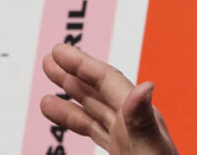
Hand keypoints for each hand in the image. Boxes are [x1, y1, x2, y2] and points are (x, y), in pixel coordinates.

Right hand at [40, 44, 177, 154]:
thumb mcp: (150, 148)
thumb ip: (143, 120)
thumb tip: (145, 84)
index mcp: (140, 116)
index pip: (108, 82)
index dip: (83, 65)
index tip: (59, 51)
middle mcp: (134, 123)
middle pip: (99, 91)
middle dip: (74, 74)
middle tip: (50, 57)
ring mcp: (127, 139)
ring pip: (94, 112)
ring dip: (71, 98)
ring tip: (46, 89)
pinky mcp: (122, 152)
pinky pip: (95, 133)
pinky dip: (76, 124)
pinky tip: (64, 121)